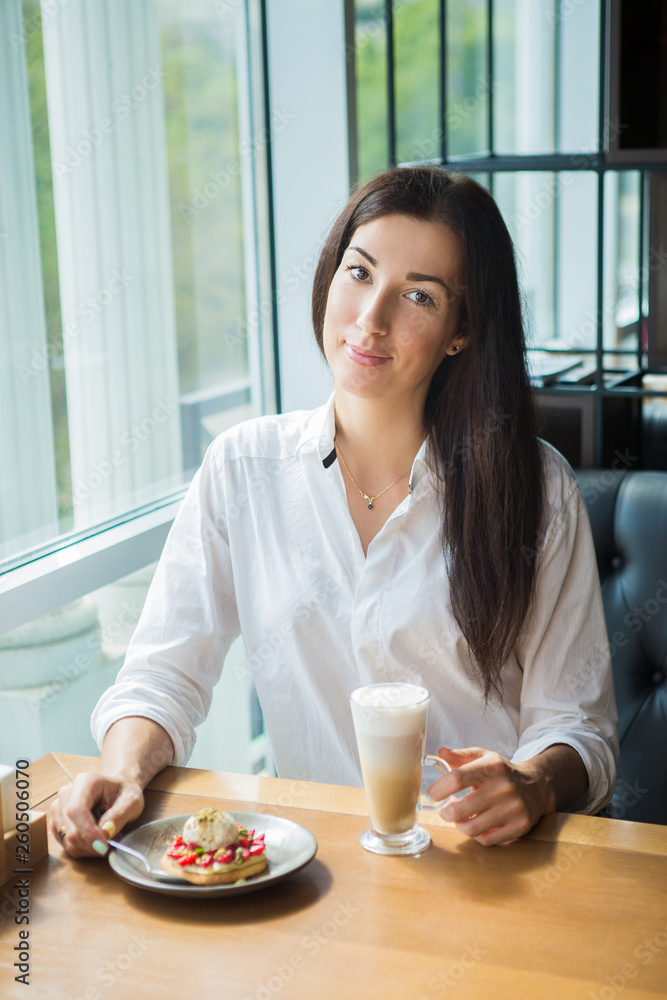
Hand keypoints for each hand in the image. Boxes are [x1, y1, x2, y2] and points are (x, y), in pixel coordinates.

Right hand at [49, 772, 144, 857]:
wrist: (116, 791)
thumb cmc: (124, 794)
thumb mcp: (132, 801)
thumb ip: (120, 815)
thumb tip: (105, 833)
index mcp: (85, 782)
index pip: (76, 810)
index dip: (87, 832)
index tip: (103, 846)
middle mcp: (67, 793)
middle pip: (69, 827)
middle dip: (89, 844)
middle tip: (109, 847)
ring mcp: (59, 807)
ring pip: (65, 839)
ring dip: (85, 848)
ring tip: (104, 841)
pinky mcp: (57, 821)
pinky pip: (64, 843)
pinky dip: (80, 849)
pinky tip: (94, 842)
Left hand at [427, 746, 549, 846]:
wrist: (536, 786)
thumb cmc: (502, 772)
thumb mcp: (484, 757)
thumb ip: (461, 756)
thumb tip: (440, 753)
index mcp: (492, 766)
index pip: (457, 779)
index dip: (439, 789)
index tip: (432, 794)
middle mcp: (504, 787)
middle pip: (461, 809)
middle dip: (446, 813)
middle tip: (445, 810)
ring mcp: (513, 808)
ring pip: (472, 828)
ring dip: (460, 825)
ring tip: (460, 818)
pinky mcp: (520, 826)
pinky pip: (487, 840)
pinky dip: (476, 835)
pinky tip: (476, 825)